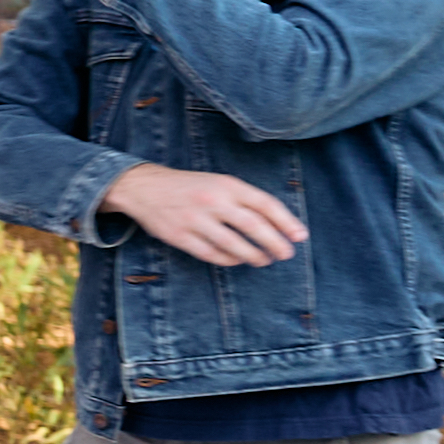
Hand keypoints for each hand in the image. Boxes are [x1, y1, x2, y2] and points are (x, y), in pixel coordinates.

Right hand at [106, 163, 306, 265]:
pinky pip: (210, 254)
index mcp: (226, 185)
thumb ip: (245, 199)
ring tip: (264, 260)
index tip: (300, 236)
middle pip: (252, 226)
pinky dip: (228, 260)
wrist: (143, 187)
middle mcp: (212, 201)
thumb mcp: (219, 183)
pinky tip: (237, 260)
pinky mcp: (179, 236)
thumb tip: (278, 224)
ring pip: (233, 244)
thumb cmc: (190, 187)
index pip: (264, 204)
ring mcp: (194, 220)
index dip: (285, 222)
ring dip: (253, 255)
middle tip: (286, 254)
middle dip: (274, 243)